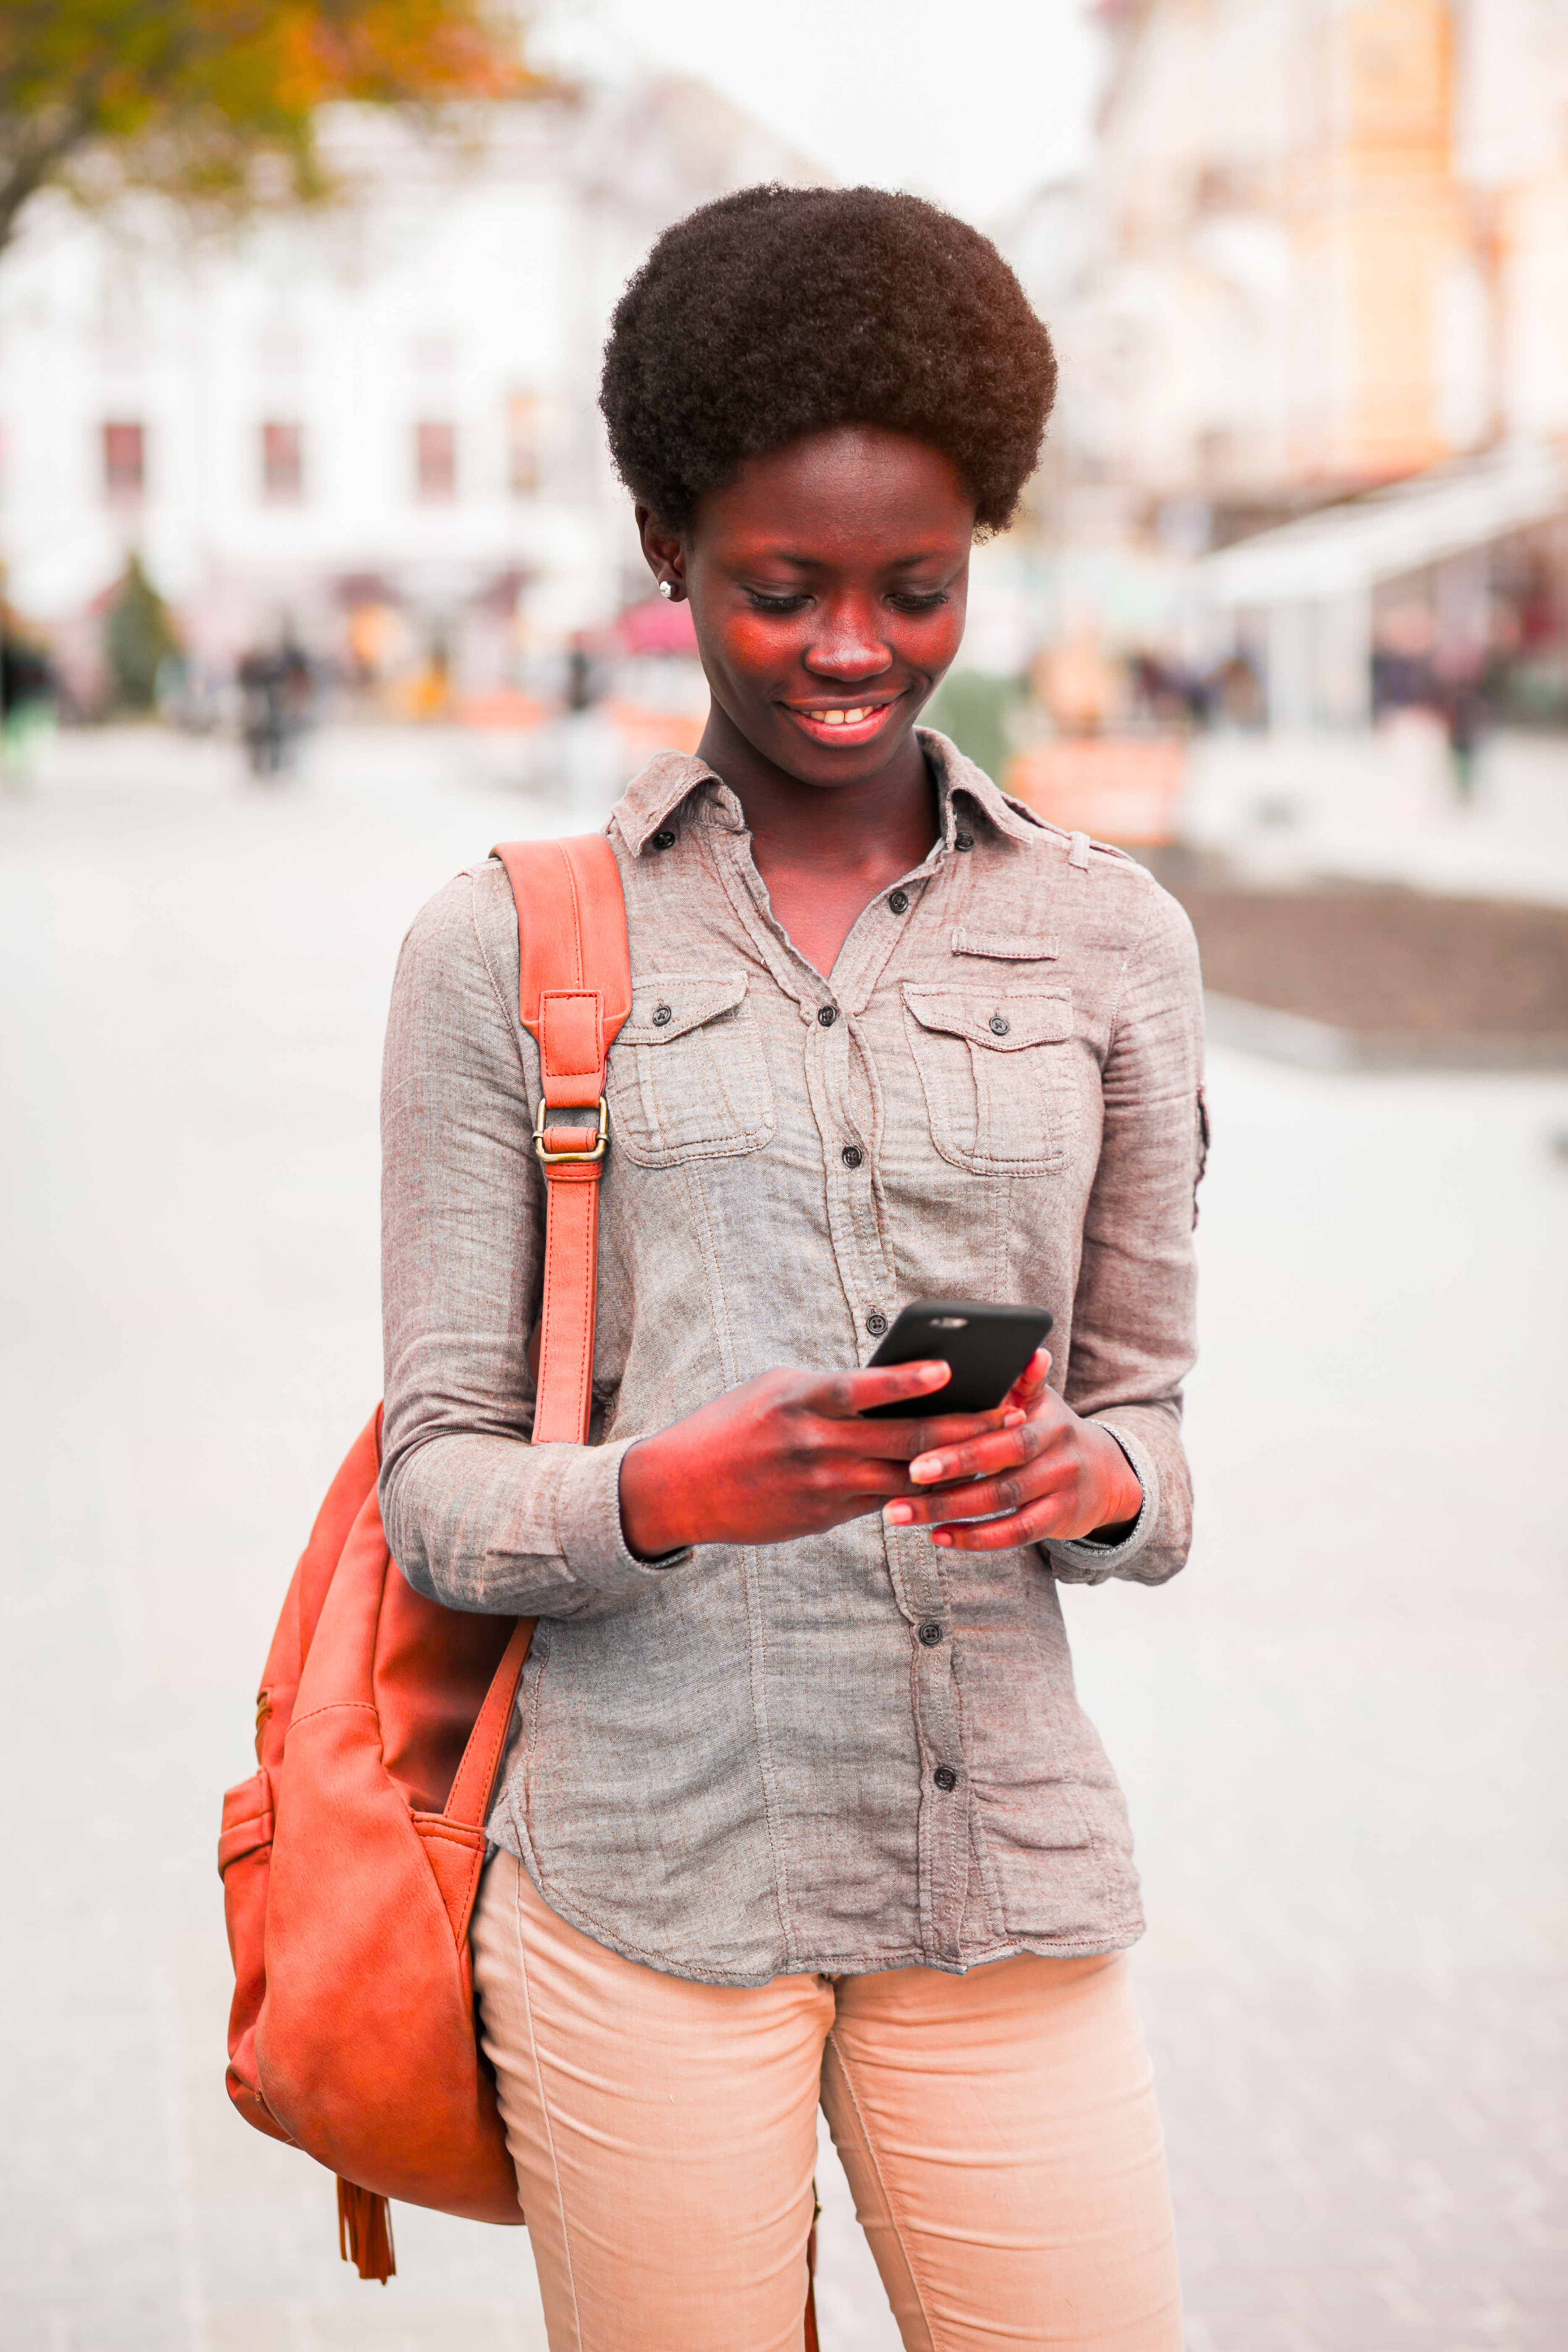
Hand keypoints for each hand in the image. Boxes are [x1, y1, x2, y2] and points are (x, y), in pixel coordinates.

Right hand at [619, 1361, 1030, 1558]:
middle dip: (962, 1427)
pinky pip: (882, 1503)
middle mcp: (815, 1442)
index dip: (910, 1381)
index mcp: (802, 1398)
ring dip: (953, 1468)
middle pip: (903, 1437)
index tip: (952, 1369)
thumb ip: (831, 1390)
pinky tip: (953, 1486)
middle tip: (1007, 1416)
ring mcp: (822, 1484)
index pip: (864, 1387)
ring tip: (997, 1455)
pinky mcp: (823, 1517)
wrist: (680, 1487)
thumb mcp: (776, 1390)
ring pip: (903, 1478)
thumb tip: (892, 1384)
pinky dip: (918, 1494)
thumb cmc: (733, 1425)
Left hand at [880, 1350, 1142, 1550]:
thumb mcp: (1043, 1403)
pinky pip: (1016, 1534)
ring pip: (1003, 1502)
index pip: (1005, 1427)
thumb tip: (1030, 1351)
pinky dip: (976, 1538)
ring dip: (949, 1509)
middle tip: (908, 1476)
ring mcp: (1061, 1489)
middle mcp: (1059, 1453)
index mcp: (1047, 1419)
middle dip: (953, 1470)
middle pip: (1003, 1465)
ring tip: (901, 1513)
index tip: (918, 1446)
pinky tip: (938, 1536)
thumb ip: (1026, 1381)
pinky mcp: (1059, 1521)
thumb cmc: (1052, 1431)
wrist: (1108, 1475)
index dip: (964, 1438)